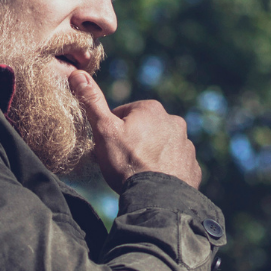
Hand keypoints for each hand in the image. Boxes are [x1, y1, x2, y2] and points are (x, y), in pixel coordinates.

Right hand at [71, 69, 203, 190]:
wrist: (157, 197)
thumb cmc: (127, 162)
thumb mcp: (103, 130)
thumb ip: (92, 102)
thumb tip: (78, 73)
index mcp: (151, 109)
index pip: (124, 114)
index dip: (112, 130)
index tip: (108, 146)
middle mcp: (174, 122)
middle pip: (145, 129)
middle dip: (134, 141)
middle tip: (122, 161)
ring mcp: (187, 145)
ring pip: (162, 146)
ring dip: (151, 154)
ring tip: (139, 173)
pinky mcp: (193, 166)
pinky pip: (176, 164)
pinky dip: (166, 170)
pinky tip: (155, 182)